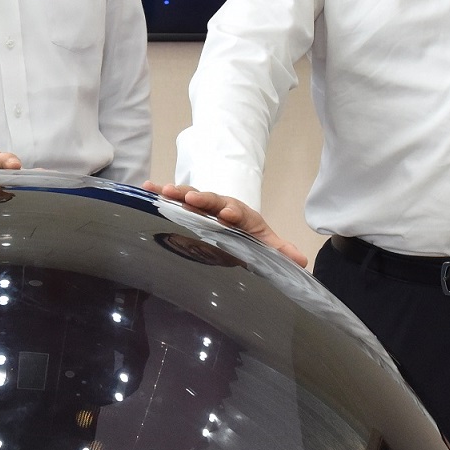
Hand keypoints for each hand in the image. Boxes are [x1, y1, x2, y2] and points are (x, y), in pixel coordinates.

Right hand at [140, 181, 308, 269]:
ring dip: (179, 193)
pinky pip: (176, 199)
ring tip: (164, 191)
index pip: (239, 212)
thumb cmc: (248, 236)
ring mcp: (204, 205)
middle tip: (192, 199)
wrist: (235, 224)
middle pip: (212, 200)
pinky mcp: (189, 207)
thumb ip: (279, 251)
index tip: (228, 215)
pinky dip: (162, 193)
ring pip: (192, 196)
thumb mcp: (265, 244)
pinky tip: (148, 188)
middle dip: (203, 199)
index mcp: (242, 216)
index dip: (234, 212)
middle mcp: (222, 206)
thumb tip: (301, 261)